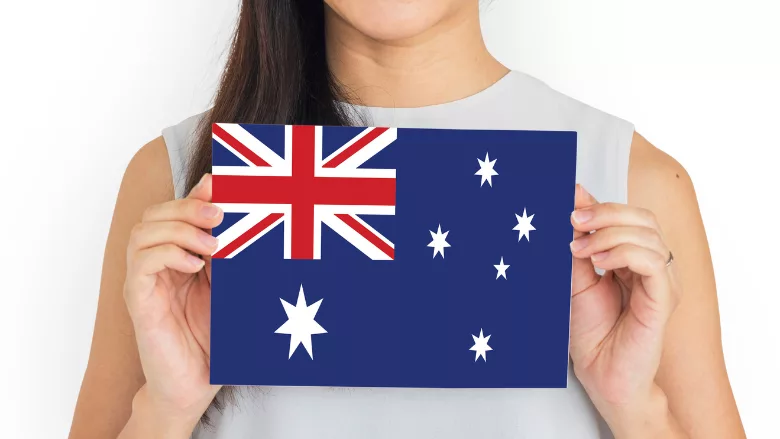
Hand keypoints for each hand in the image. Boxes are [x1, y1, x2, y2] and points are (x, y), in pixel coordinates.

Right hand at [123, 173, 221, 428]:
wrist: (198, 383)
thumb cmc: (217, 335)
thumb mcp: (231, 286)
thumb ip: (230, 253)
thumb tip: (243, 215)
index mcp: (179, 254)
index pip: (176, 209)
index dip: (195, 194)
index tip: (224, 187)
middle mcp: (157, 263)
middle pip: (155, 213)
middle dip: (187, 206)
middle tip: (220, 215)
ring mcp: (145, 281)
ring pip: (143, 232)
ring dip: (179, 229)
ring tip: (212, 245)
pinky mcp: (139, 301)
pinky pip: (140, 264)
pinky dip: (166, 254)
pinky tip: (193, 265)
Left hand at [568, 185, 681, 424]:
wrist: (601, 374)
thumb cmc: (592, 333)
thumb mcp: (576, 280)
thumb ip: (578, 246)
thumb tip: (572, 207)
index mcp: (634, 259)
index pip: (628, 217)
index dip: (601, 204)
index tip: (569, 197)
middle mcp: (653, 268)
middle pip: (643, 219)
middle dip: (606, 212)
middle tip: (574, 221)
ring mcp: (661, 283)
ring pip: (649, 235)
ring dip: (609, 234)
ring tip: (580, 249)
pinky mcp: (663, 300)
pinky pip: (654, 262)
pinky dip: (625, 253)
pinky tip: (601, 262)